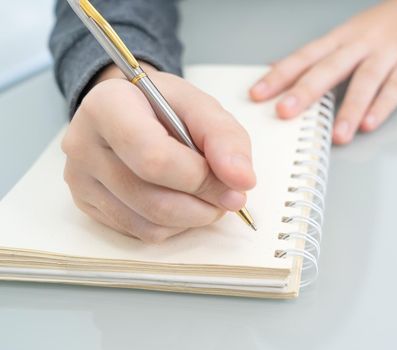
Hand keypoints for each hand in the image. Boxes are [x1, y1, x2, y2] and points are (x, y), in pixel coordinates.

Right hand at [62, 63, 255, 241]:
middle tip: (229, 194)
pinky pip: (142, 233)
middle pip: (153, 198)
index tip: (235, 182)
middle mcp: (83, 144)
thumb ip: (225, 138)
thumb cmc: (165, 107)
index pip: (154, 158)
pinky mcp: (88, 205)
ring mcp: (80, 180)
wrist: (131, 113)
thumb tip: (242, 180)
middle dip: (205, 202)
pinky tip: (182, 202)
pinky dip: (176, 225)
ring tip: (208, 195)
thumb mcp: (200, 107)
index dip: (201, 178)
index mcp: (107, 106)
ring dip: (195, 217)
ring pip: (151, 223)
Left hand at [250, 0, 396, 143]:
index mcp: (338, 39)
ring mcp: (386, 55)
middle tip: (284, 112)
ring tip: (336, 136)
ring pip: (365, 81)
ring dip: (349, 109)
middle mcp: (358, 45)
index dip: (280, 75)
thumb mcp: (344, 37)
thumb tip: (277, 73)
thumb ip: (316, 58)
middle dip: (305, 91)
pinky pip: (396, 88)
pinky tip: (369, 124)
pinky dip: (383, 107)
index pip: (304, 57)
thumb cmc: (377, 29)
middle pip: (329, 68)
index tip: (257, 94)